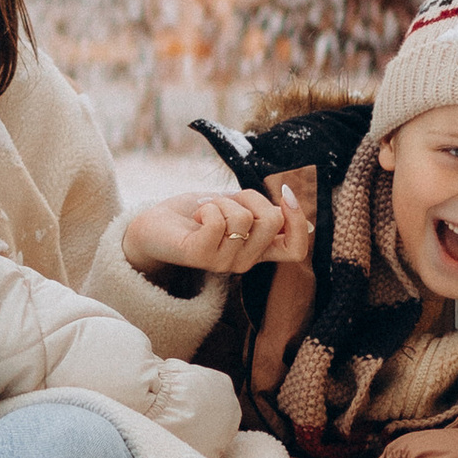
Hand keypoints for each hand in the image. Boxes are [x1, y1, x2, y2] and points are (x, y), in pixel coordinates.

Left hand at [122, 180, 312, 283]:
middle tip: (226, 202)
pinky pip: (218, 221)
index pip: (296, 249)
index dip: (299, 221)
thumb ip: (265, 213)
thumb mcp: (239, 208)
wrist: (155, 223)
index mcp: (258, 250)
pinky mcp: (201, 256)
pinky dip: (207, 207)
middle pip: (273, 222)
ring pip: (244, 218)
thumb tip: (303, 216)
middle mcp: (245, 261)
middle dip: (251, 197)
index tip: (285, 195)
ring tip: (206, 211)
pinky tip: (197, 217)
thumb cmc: (198, 213)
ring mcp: (224, 263)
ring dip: (223, 202)